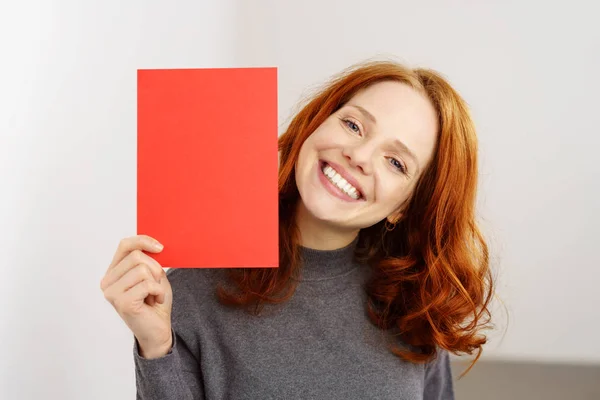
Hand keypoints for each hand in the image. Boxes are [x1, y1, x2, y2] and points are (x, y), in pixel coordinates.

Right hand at [101, 235, 172, 357]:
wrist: (158, 330)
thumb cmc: (155, 302)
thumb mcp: (154, 275)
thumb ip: (148, 260)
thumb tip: (151, 244)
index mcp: (113, 272)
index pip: (125, 245)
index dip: (143, 240)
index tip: (160, 247)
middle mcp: (108, 282)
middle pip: (136, 256)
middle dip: (155, 268)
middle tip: (157, 285)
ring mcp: (113, 293)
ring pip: (142, 269)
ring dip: (156, 282)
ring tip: (154, 295)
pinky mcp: (123, 303)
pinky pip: (147, 284)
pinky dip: (158, 292)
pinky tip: (155, 302)